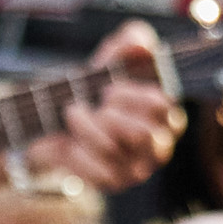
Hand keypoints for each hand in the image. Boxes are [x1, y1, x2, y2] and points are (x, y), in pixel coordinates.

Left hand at [52, 20, 185, 193]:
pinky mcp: (113, 185)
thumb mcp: (113, 55)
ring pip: (114, 150)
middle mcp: (159, 146)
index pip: (163, 106)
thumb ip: (132, 38)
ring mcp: (138, 169)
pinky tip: (69, 143)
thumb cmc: (94, 87)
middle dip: (109, 114)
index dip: (131, 95)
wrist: (55, 120)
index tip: (109, 89)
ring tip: (73, 116)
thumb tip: (140, 45)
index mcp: (168, 116)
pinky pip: (97, 172)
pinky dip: (76, 153)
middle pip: (142, 133)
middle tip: (93, 106)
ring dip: (85, 127)